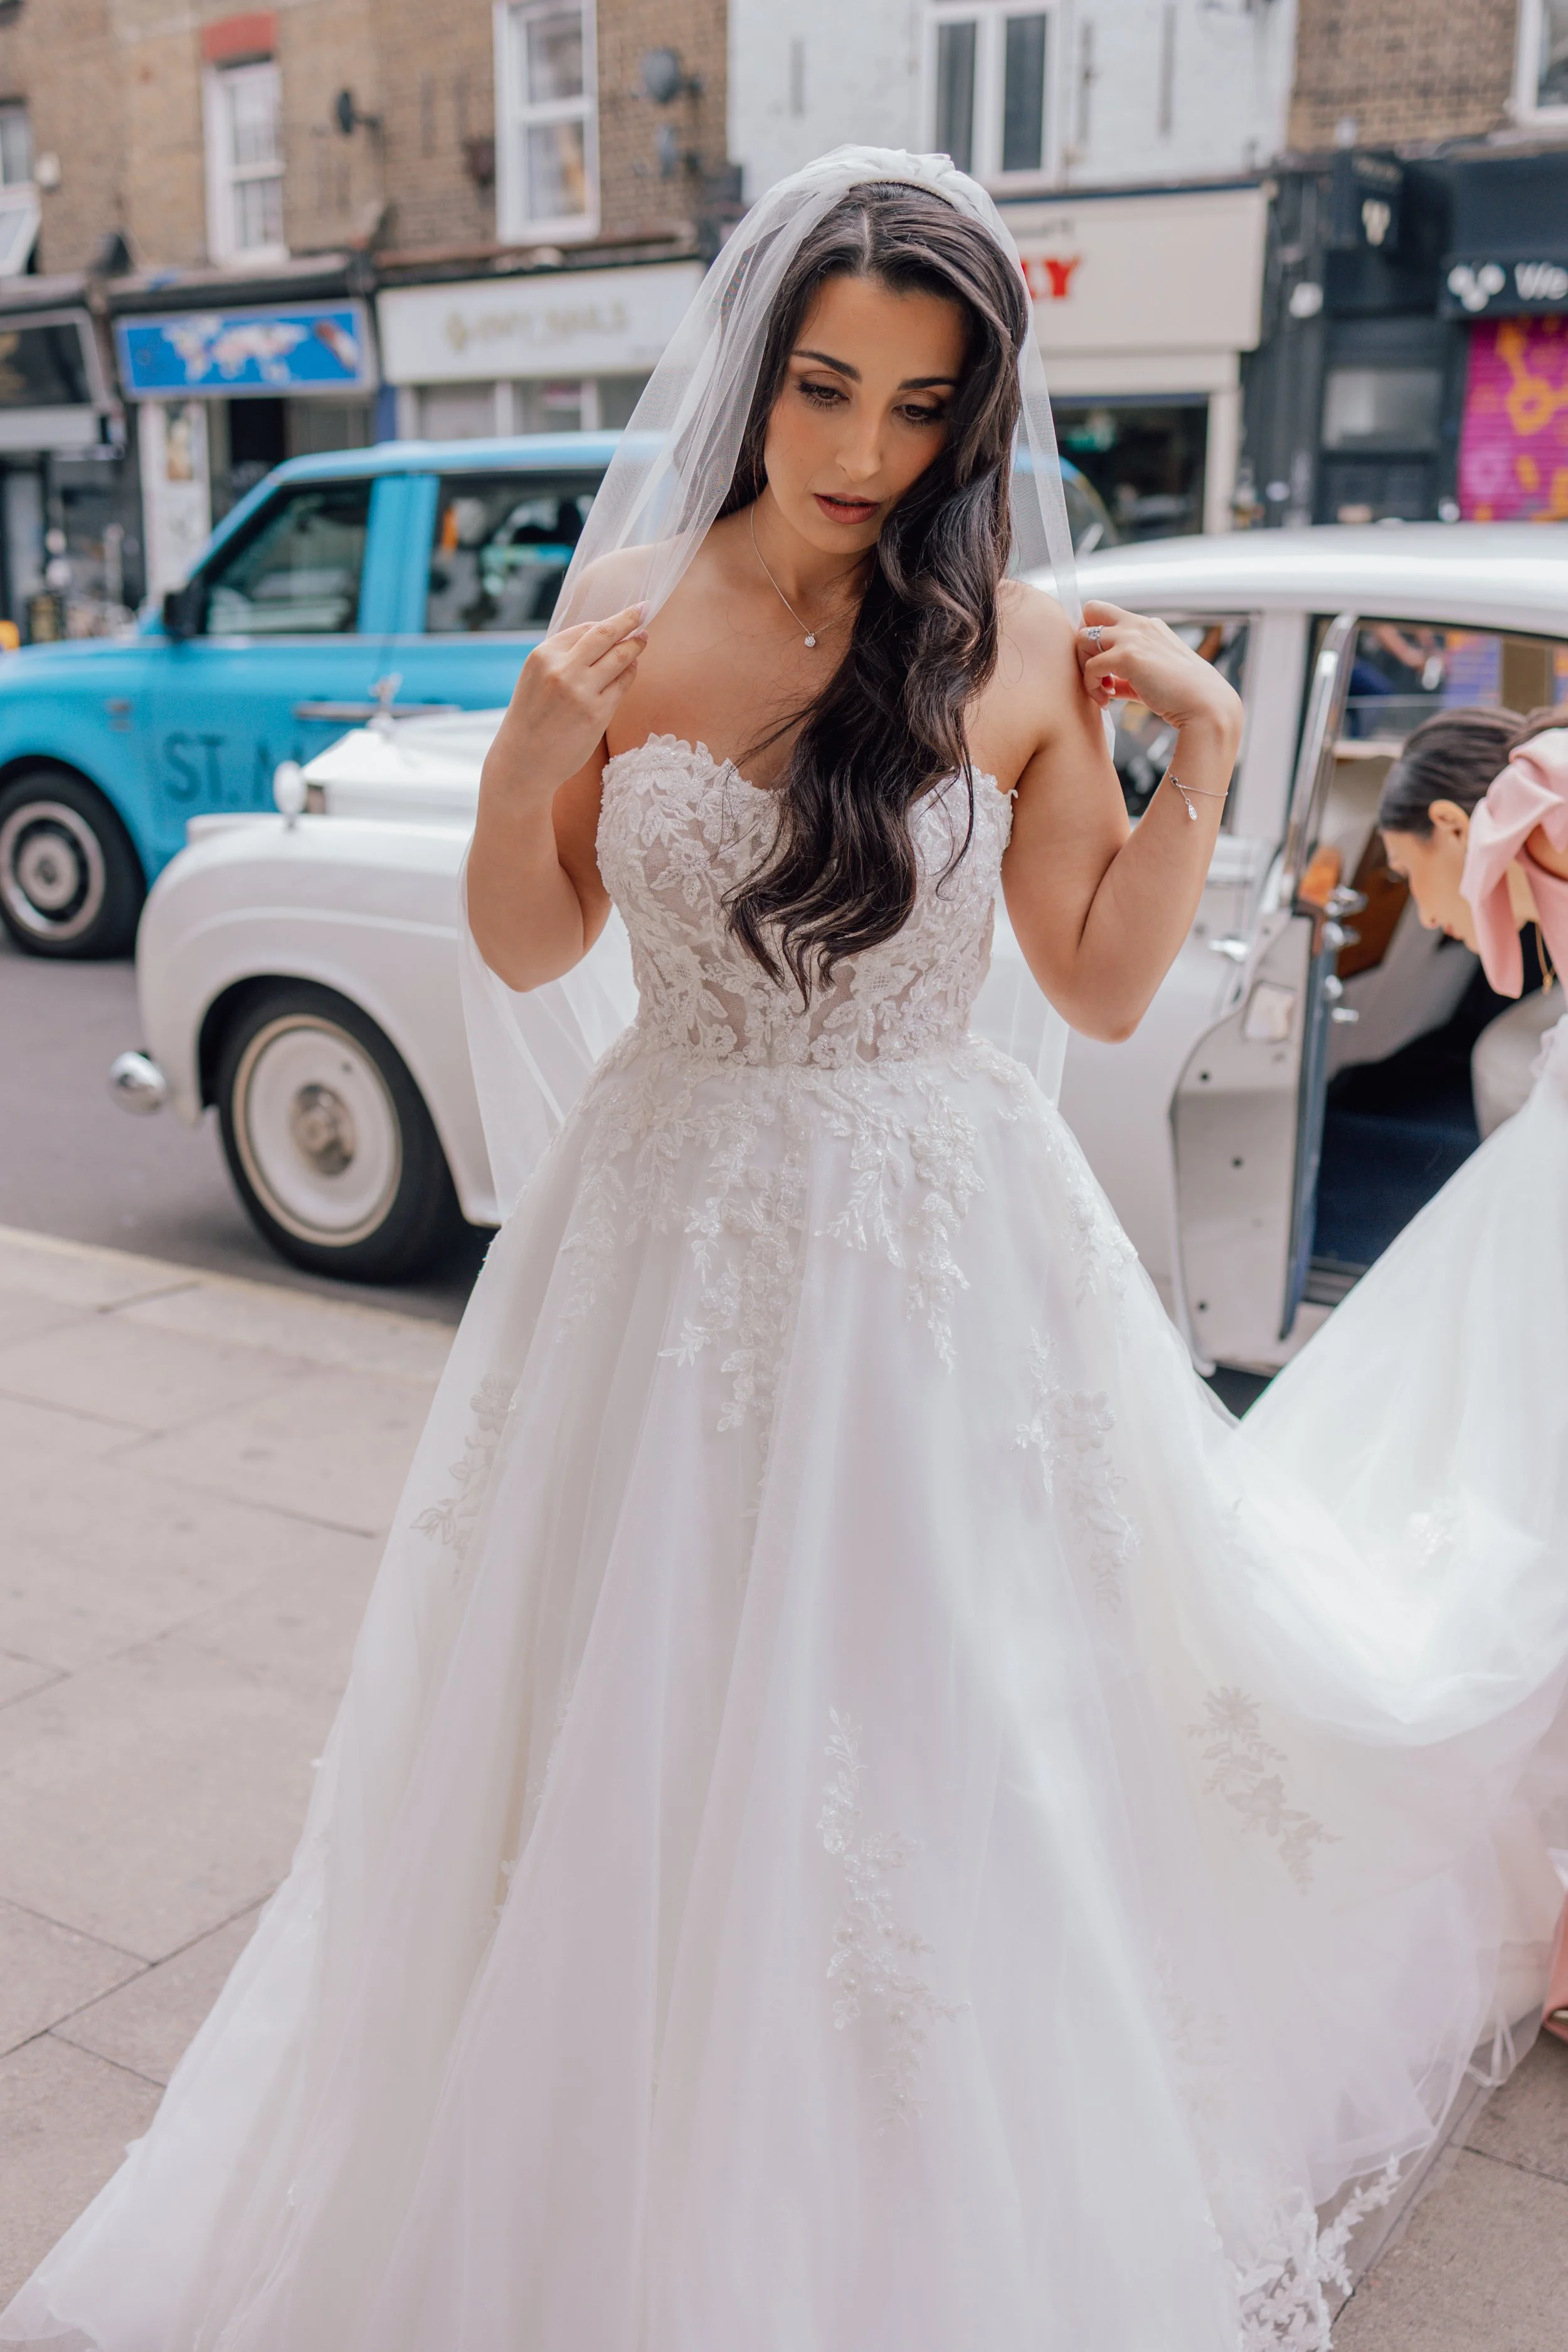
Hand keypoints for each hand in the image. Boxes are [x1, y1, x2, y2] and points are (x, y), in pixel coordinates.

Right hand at [485, 604, 648, 802]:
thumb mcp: (536, 678)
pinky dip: (630, 673)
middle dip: (629, 619)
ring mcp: (581, 692)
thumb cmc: (532, 719)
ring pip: (619, 658)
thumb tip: (603, 636)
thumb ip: (563, 657)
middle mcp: (562, 670)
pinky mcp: (597, 714)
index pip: (584, 629)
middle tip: (643, 610)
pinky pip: (622, 685)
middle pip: (605, 634)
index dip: (607, 622)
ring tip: (643, 639)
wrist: (523, 762)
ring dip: (635, 646)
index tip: (623, 616)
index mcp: (543, 656)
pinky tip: (632, 668)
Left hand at [1076, 601, 1241, 740]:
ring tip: (1103, 691)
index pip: (1107, 616)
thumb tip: (1110, 686)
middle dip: (1084, 642)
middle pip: (1091, 610)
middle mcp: (1139, 624)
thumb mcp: (1152, 678)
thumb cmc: (1183, 695)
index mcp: (1148, 626)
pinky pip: (1090, 667)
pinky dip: (1092, 687)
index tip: (1103, 668)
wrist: (1205, 705)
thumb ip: (1128, 677)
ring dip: (1085, 666)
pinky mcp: (1127, 656)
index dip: (1097, 639)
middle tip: (1094, 672)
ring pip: (1083, 638)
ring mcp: (1132, 637)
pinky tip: (1107, 701)